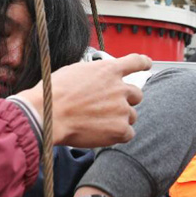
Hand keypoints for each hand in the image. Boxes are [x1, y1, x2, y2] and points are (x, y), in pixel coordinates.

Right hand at [16, 53, 149, 147]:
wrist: (49, 114)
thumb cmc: (54, 93)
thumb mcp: (74, 71)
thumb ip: (93, 75)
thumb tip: (96, 82)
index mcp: (108, 70)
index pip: (135, 62)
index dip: (143, 63)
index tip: (147, 64)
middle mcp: (119, 88)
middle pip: (137, 94)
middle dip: (125, 100)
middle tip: (109, 107)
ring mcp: (122, 109)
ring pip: (131, 115)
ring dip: (120, 118)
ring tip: (99, 122)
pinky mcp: (120, 129)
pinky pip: (128, 133)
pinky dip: (118, 135)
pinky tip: (102, 133)